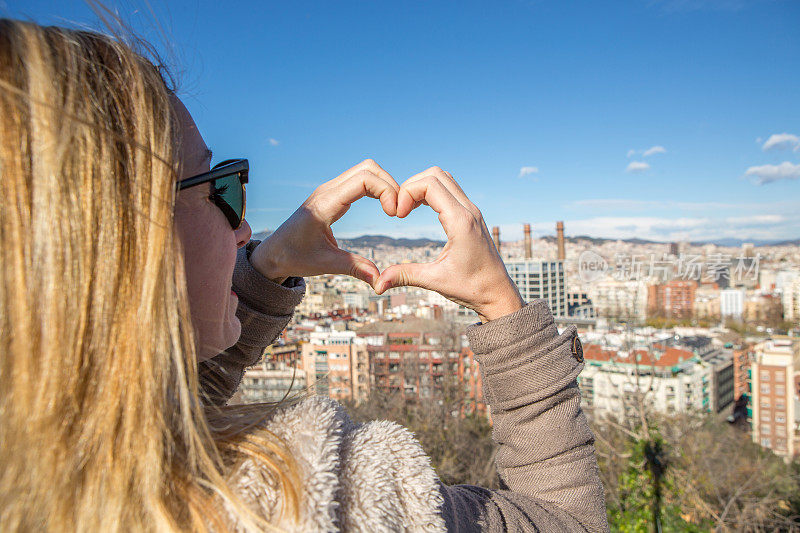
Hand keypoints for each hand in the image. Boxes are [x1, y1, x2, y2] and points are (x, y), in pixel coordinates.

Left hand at [250, 159, 398, 287]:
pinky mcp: (332, 194)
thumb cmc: (295, 257)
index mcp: (324, 205)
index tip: (394, 215)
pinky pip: (359, 179)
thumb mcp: (325, 264)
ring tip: (394, 208)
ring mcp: (329, 190)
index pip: (363, 180)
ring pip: (365, 170)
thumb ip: (354, 268)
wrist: (274, 253)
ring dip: (384, 184)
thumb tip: (380, 281)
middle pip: (368, 168)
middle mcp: (327, 191)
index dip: (386, 191)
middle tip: (399, 210)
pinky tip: (384, 205)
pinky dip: (376, 187)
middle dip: (390, 184)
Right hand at [374, 167, 524, 322]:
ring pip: (444, 179)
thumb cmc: (473, 288)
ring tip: (407, 209)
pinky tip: (419, 210)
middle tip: (400, 210)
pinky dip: (432, 192)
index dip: (406, 192)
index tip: (397, 215)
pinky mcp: (472, 216)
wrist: (499, 294)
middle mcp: (469, 211)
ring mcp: (472, 211)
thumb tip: (377, 284)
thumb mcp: (436, 281)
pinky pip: (450, 190)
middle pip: (436, 174)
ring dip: (422, 187)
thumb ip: (405, 276)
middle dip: (411, 186)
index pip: (430, 183)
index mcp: (461, 222)